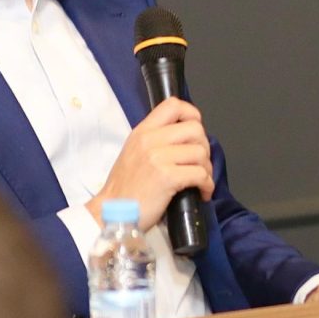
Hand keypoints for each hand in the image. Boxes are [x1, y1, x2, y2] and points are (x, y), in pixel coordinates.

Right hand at [96, 97, 213, 222]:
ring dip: (206, 168)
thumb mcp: (134, 152)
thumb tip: (185, 138)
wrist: (111, 212)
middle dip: (204, 146)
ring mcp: (158, 158)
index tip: (195, 132)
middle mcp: (150, 140)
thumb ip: (155, 140)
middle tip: (199, 163)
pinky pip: (200, 174)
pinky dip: (207, 185)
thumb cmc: (126, 187)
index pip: (173, 105)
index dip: (191, 114)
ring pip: (201, 152)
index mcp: (142, 131)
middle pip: (195, 129)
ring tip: (200, 180)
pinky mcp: (167, 177)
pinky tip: (202, 192)